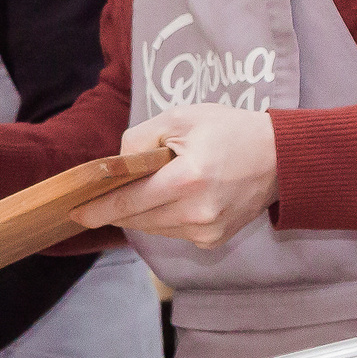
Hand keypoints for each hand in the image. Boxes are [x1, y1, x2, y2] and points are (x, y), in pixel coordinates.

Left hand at [70, 106, 274, 248]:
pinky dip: (167, 218)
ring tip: (154, 187)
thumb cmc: (230, 131)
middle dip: (118, 207)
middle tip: (105, 193)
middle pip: (136, 218)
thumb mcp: (181, 118)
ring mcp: (206, 231)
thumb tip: (116, 168)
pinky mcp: (214, 240)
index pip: (128, 202)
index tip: (75, 211)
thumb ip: (139, 139)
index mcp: (187, 179)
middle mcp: (196, 212)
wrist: (281, 158)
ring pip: (154, 228)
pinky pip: (174, 232)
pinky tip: (179, 198)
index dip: (97, 209)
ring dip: (143, 212)